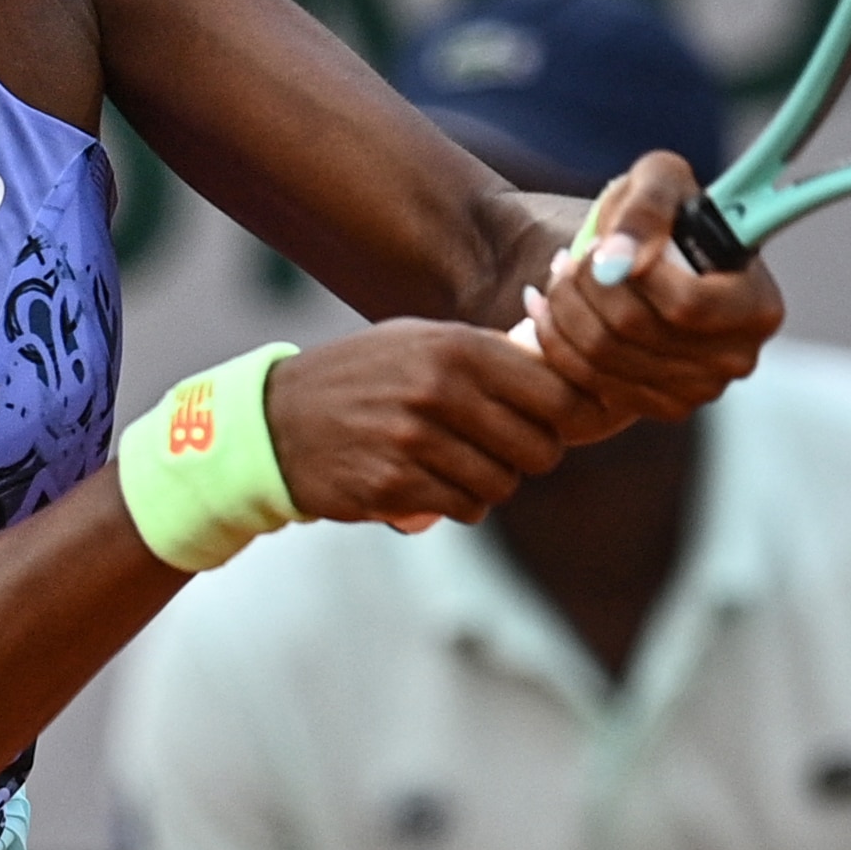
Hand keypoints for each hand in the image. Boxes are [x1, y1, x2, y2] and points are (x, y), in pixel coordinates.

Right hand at [264, 319, 576, 524]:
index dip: (571, 415)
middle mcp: (438, 391)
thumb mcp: (421, 340)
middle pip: (539, 448)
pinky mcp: (394, 487)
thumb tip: (564, 369)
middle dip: (532, 455)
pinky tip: (433, 482)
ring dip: (491, 482)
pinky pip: (465, 509)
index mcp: (456, 348)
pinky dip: (459, 503)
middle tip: (508, 448)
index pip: (556, 393)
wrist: (279, 419)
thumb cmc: (363, 375)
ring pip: (503, 485)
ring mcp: (415, 442)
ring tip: (460, 463)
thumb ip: (487, 353)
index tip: (564, 423)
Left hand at [520, 151, 783, 441]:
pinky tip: (549, 309)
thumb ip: (647, 207)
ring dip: (565, 309)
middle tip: (567, 258)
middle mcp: (738, 358)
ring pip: (605, 356)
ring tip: (557, 275)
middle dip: (585, 286)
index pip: (686, 306)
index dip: (633, 275)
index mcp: (758, 306)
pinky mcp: (661, 407)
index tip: (604, 245)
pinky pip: (592, 384)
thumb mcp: (659, 179)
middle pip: (635, 330)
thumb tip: (622, 260)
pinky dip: (558, 343)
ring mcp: (700, 390)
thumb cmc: (664, 212)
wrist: (649, 256)